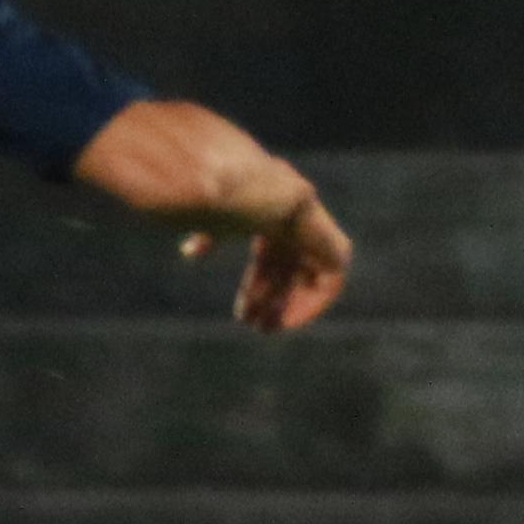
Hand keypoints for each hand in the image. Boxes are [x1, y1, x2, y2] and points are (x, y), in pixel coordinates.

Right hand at [198, 187, 350, 330]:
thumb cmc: (235, 204)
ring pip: (305, 281)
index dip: (255, 289)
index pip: (267, 262)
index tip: (243, 316)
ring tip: (269, 329)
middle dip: (271, 303)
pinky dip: (314, 303)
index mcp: (271, 220)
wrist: (265, 194)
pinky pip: (331, 283)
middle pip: (287, 276)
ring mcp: (318, 237)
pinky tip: (290, 320)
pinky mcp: (335, 248)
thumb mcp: (216, 224)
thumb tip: (188, 252)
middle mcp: (297, 229)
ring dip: (289, 306)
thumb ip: (207, 239)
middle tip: (258, 329)